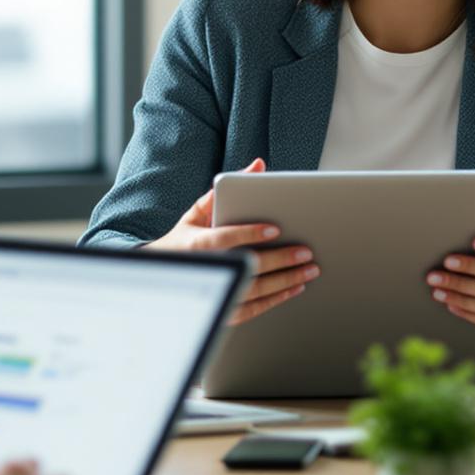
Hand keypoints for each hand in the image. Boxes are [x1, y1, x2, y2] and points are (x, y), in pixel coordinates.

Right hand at [144, 158, 317, 323]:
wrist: (165, 276)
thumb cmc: (185, 239)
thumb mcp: (197, 212)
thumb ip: (227, 189)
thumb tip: (257, 165)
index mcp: (197, 245)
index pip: (225, 239)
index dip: (249, 234)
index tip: (274, 229)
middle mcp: (208, 270)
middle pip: (248, 266)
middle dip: (280, 259)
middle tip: (305, 252)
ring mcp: (217, 292)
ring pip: (255, 290)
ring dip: (286, 280)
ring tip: (309, 270)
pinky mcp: (224, 310)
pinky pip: (254, 308)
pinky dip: (277, 299)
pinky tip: (295, 288)